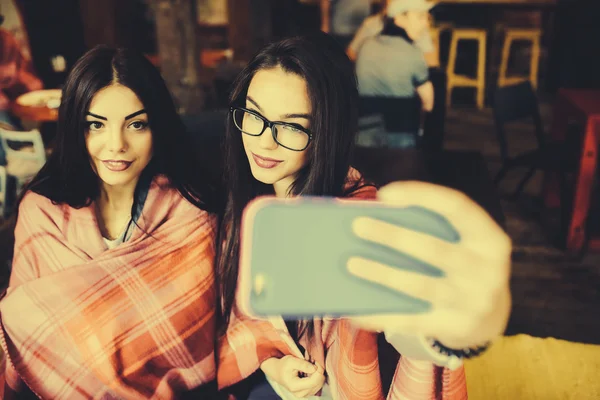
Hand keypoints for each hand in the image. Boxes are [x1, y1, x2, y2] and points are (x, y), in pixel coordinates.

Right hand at [260, 356, 325, 397]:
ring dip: (318, 374)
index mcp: (295, 386)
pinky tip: (312, 372)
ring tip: (311, 366)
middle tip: (314, 362)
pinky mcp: (307, 393)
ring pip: (320, 384)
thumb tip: (314, 369)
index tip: (317, 360)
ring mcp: (304, 394)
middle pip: (318, 383)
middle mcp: (300, 393)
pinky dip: (317, 377)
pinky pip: (318, 385)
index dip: (318, 370)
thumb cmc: (284, 365)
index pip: (314, 381)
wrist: (278, 372)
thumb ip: (302, 364)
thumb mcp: (291, 361)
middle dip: (319, 371)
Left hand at [348, 181, 511, 349]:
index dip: (421, 196)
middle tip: (358, 226)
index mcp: (489, 237)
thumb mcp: (461, 243)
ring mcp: (474, 301)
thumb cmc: (462, 264)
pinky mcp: (457, 327)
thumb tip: (375, 220)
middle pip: (434, 249)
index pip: (457, 207)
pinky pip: (412, 320)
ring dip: (382, 274)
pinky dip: (381, 315)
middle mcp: (488, 269)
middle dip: (393, 236)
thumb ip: (430, 229)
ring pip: (419, 285)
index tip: (384, 194)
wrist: (490, 316)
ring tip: (351, 263)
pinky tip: (356, 309)